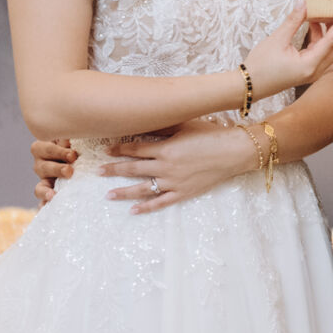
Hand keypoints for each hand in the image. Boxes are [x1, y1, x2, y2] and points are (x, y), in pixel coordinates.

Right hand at [31, 138, 76, 205]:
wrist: (85, 159)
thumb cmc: (80, 142)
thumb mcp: (75, 137)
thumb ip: (72, 137)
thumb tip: (70, 140)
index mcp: (44, 148)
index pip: (44, 148)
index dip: (57, 152)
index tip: (73, 155)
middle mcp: (41, 164)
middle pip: (42, 167)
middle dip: (56, 170)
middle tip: (70, 171)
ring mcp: (44, 180)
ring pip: (40, 187)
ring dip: (47, 191)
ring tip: (53, 195)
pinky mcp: (49, 194)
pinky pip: (43, 202)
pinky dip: (44, 205)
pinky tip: (46, 209)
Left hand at [100, 120, 259, 213]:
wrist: (234, 151)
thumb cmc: (211, 134)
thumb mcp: (186, 125)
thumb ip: (164, 127)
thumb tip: (146, 122)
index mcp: (165, 148)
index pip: (136, 149)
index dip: (120, 149)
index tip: (106, 150)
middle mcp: (165, 167)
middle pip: (133, 169)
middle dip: (114, 170)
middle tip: (98, 172)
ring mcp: (173, 182)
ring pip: (142, 189)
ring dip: (124, 191)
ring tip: (108, 195)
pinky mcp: (183, 193)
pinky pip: (160, 202)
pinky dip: (146, 207)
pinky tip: (133, 210)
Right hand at [244, 0, 332, 97]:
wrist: (247, 86)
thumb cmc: (260, 65)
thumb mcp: (277, 39)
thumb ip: (294, 19)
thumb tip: (304, 0)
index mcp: (310, 65)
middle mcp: (316, 70)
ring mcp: (313, 71)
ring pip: (332, 48)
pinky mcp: (307, 69)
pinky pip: (321, 50)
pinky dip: (322, 36)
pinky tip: (317, 21)